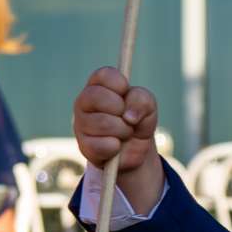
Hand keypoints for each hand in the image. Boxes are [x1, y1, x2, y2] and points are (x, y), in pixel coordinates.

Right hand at [74, 66, 163, 212]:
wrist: (135, 156)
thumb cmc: (140, 124)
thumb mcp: (149, 109)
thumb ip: (143, 101)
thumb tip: (128, 113)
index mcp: (101, 86)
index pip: (103, 75)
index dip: (119, 85)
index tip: (127, 95)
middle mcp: (86, 102)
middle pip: (98, 97)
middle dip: (121, 111)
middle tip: (128, 121)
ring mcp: (82, 124)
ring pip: (98, 121)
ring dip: (119, 131)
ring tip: (124, 136)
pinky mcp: (84, 146)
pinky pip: (99, 144)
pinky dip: (113, 148)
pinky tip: (115, 149)